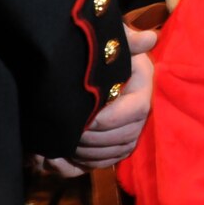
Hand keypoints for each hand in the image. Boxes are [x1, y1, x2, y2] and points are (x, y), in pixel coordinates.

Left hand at [42, 25, 157, 176]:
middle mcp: (139, 114)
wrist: (91, 65)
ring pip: (111, 155)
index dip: (111, 118)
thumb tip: (149, 39)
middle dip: (93, 140)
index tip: (85, 118)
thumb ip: (127, 39)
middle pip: (125, 138)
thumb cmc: (102, 50)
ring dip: (84, 154)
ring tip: (56, 145)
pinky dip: (76, 165)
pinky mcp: (109, 148)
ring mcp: (126, 133)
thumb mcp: (112, 39)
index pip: (138, 111)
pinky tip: (53, 159)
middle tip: (66, 133)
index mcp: (143, 87)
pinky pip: (99, 164)